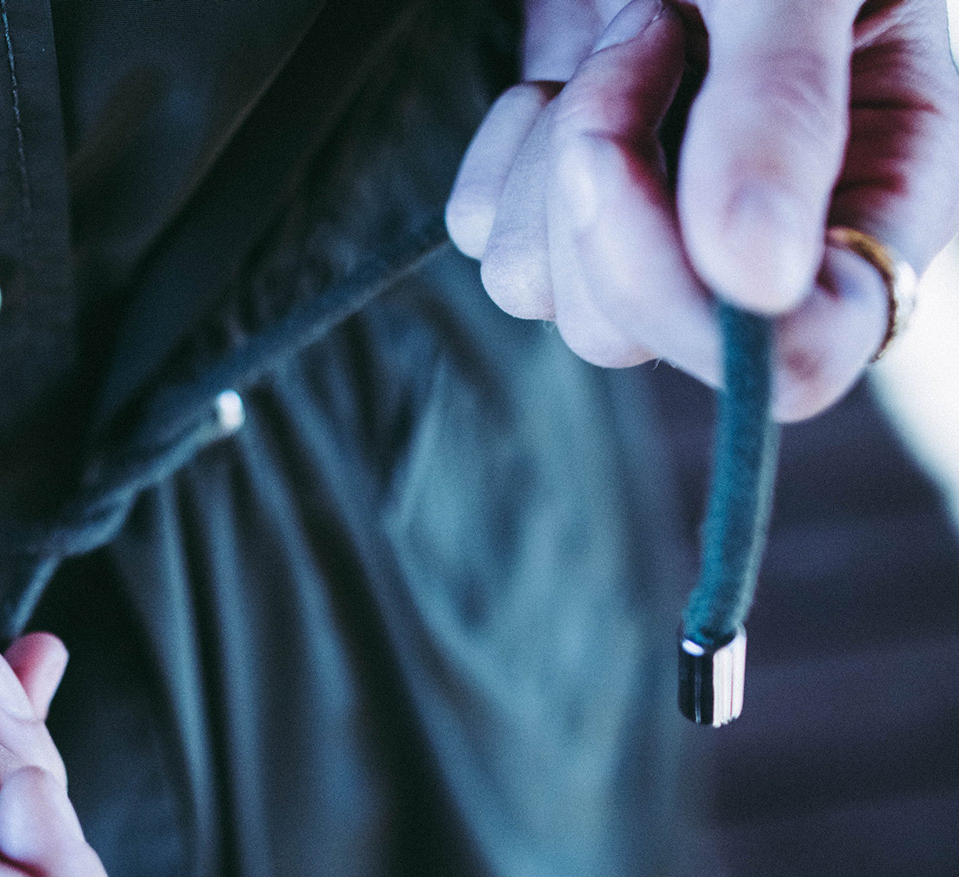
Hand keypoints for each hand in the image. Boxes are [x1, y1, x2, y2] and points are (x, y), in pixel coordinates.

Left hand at [447, 0, 958, 419]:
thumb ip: (784, 110)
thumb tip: (751, 281)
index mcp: (875, 200)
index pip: (792, 360)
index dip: (687, 304)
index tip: (620, 161)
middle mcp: (760, 243)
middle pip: (625, 331)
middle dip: (603, 182)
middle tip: (655, 32)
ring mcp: (651, 228)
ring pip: (539, 292)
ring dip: (554, 152)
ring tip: (632, 34)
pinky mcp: (560, 203)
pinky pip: (485, 235)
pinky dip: (506, 148)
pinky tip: (568, 68)